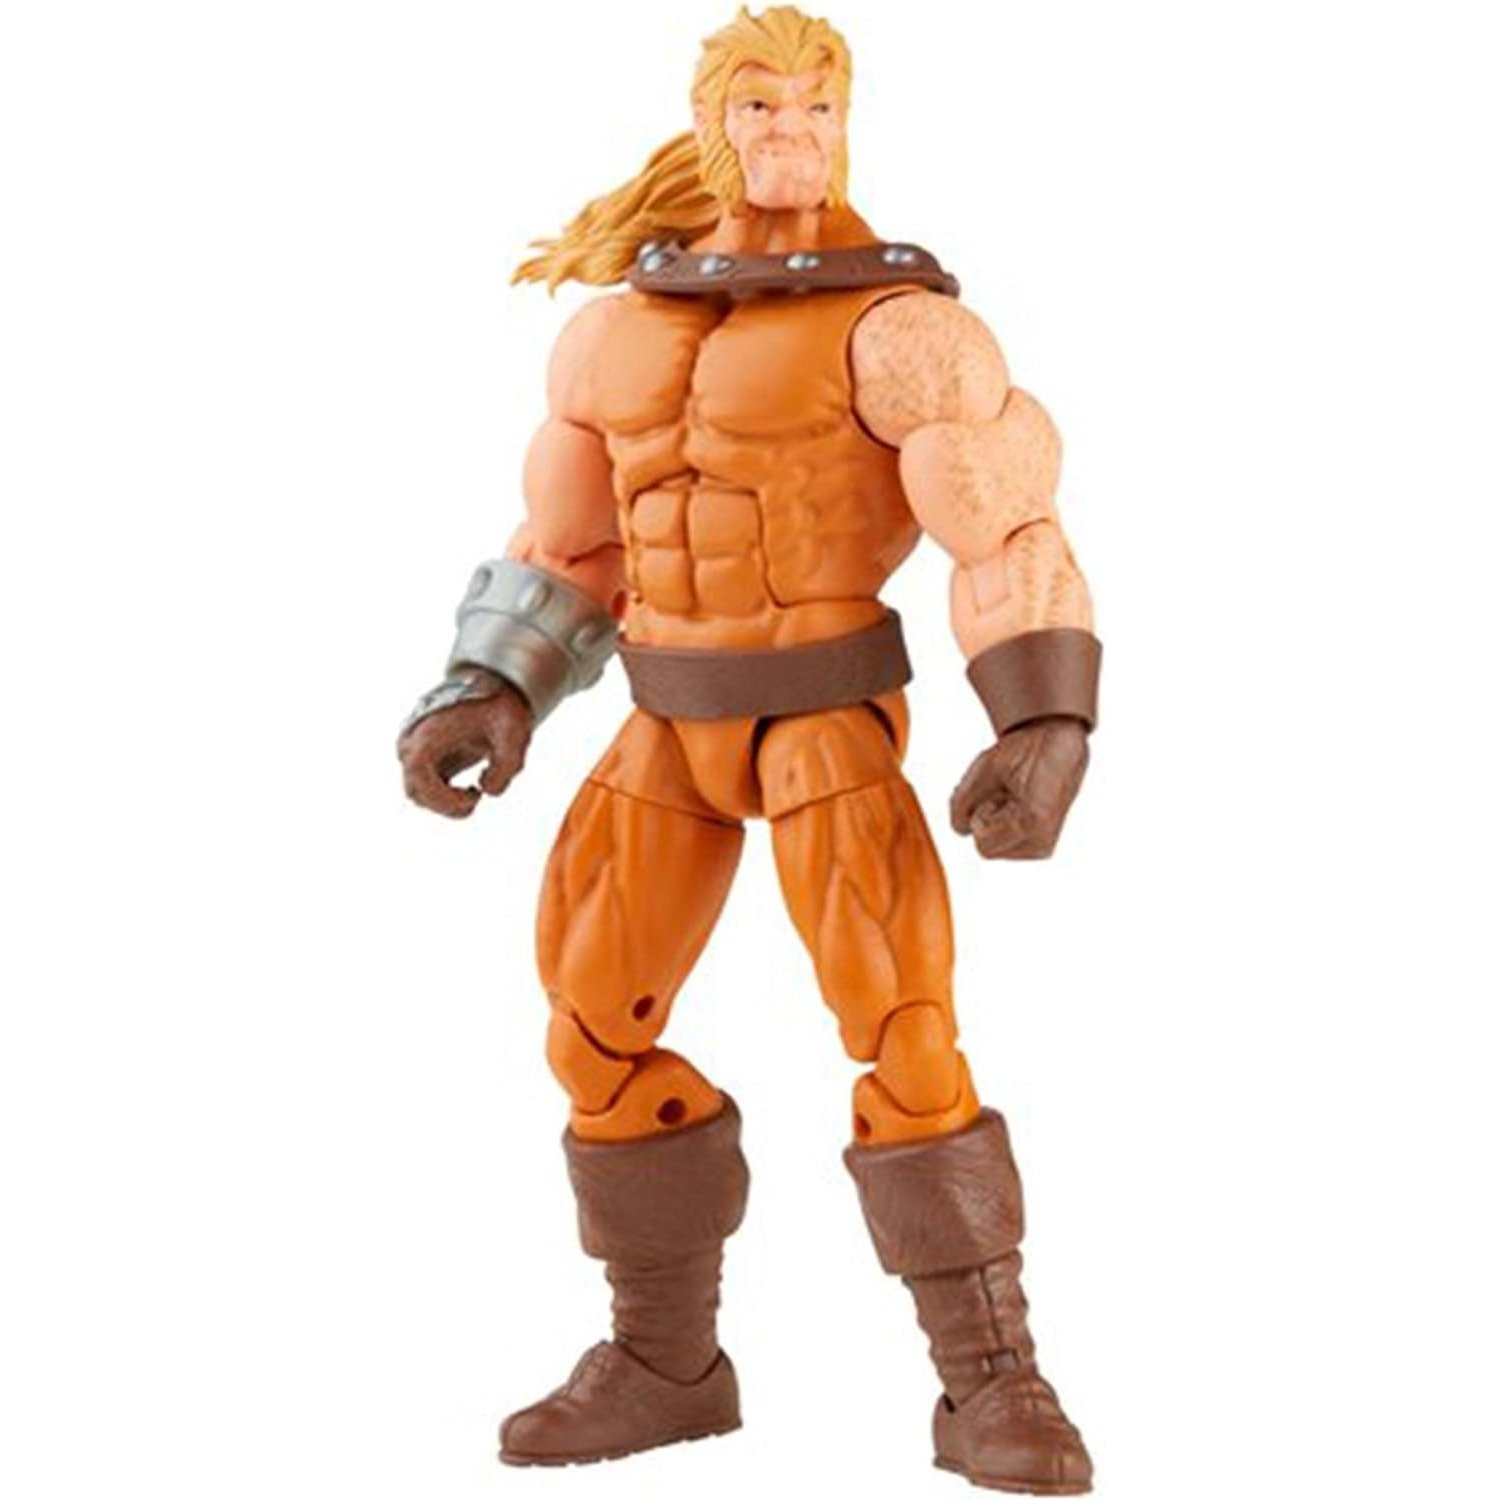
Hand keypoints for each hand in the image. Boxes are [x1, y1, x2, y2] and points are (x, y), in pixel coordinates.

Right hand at [398, 677, 533, 818]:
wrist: (494, 683)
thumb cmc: (501, 706)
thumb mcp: (515, 734)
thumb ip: (507, 767)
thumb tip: (487, 790)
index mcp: (427, 733)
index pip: (419, 779)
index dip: (444, 799)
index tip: (475, 796)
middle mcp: (412, 741)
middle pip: (416, 792)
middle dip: (447, 805)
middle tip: (477, 798)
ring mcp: (414, 748)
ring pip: (418, 792)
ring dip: (445, 802)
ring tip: (475, 793)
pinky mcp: (422, 754)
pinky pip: (425, 786)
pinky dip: (445, 795)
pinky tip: (471, 789)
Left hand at [950, 716, 1088, 859]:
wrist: (1060, 747)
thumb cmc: (1025, 752)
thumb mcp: (986, 767)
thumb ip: (962, 801)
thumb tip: (960, 829)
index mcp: (1032, 821)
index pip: (981, 843)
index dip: (981, 814)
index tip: (1000, 792)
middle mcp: (1043, 842)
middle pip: (986, 848)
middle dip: (987, 819)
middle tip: (1007, 793)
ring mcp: (1044, 847)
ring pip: (994, 848)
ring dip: (995, 822)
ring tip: (1014, 797)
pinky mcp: (1042, 847)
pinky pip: (1004, 846)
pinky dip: (1003, 826)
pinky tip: (1019, 806)